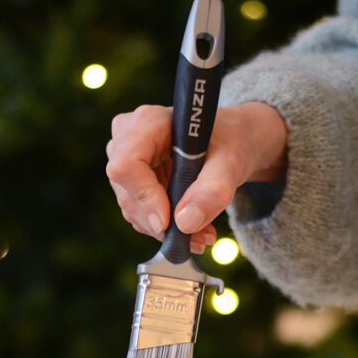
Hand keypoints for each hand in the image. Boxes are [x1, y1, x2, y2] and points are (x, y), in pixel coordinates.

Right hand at [105, 101, 286, 252]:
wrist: (228, 146)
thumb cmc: (228, 143)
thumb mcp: (231, 163)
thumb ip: (213, 190)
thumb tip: (186, 222)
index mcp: (149, 122)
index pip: (126, 165)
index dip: (145, 197)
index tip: (169, 222)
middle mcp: (128, 138)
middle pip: (128, 194)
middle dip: (162, 223)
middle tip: (199, 236)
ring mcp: (126, 162)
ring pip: (132, 210)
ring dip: (167, 230)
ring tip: (202, 232)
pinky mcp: (131, 184)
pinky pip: (139, 216)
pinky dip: (165, 229)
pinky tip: (191, 226)